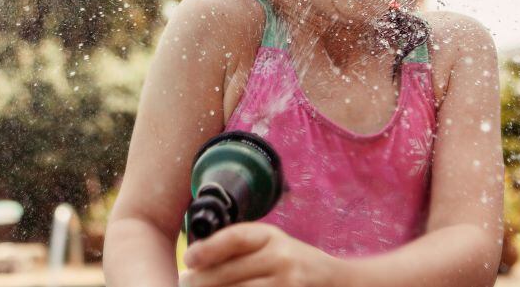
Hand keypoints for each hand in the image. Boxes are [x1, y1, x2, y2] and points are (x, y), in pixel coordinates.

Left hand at [179, 223, 342, 286]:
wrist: (333, 282)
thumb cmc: (292, 263)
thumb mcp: (271, 244)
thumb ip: (238, 248)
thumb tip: (191, 264)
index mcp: (272, 237)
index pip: (235, 238)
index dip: (208, 248)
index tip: (188, 259)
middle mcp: (280, 259)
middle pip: (228, 273)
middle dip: (200, 282)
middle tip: (185, 283)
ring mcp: (285, 285)